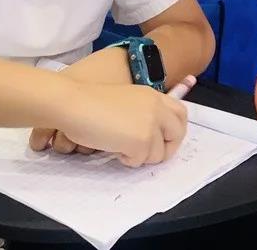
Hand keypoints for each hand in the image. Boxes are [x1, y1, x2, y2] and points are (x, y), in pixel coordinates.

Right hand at [34, 81, 187, 167]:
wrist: (75, 103)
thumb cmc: (90, 102)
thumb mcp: (125, 100)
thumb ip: (143, 112)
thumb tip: (154, 133)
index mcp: (153, 96)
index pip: (181, 113)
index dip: (175, 130)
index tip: (165, 140)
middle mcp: (157, 108)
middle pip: (177, 134)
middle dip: (166, 148)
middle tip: (148, 153)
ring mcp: (151, 125)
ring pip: (158, 154)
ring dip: (141, 156)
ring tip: (120, 146)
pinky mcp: (141, 141)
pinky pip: (140, 161)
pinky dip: (127, 159)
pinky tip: (113, 148)